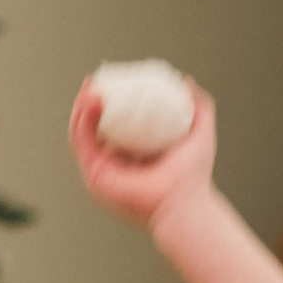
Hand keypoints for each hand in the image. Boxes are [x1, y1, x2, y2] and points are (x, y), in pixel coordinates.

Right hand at [68, 74, 217, 231]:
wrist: (186, 203)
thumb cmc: (194, 177)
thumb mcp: (200, 131)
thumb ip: (197, 106)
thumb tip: (186, 81)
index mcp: (134, 150)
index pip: (114, 120)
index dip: (108, 99)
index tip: (109, 78)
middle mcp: (116, 159)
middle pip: (92, 124)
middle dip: (88, 100)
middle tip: (94, 80)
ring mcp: (103, 168)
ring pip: (82, 132)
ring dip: (82, 107)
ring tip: (91, 89)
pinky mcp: (95, 176)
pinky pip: (83, 143)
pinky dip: (84, 121)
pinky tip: (93, 103)